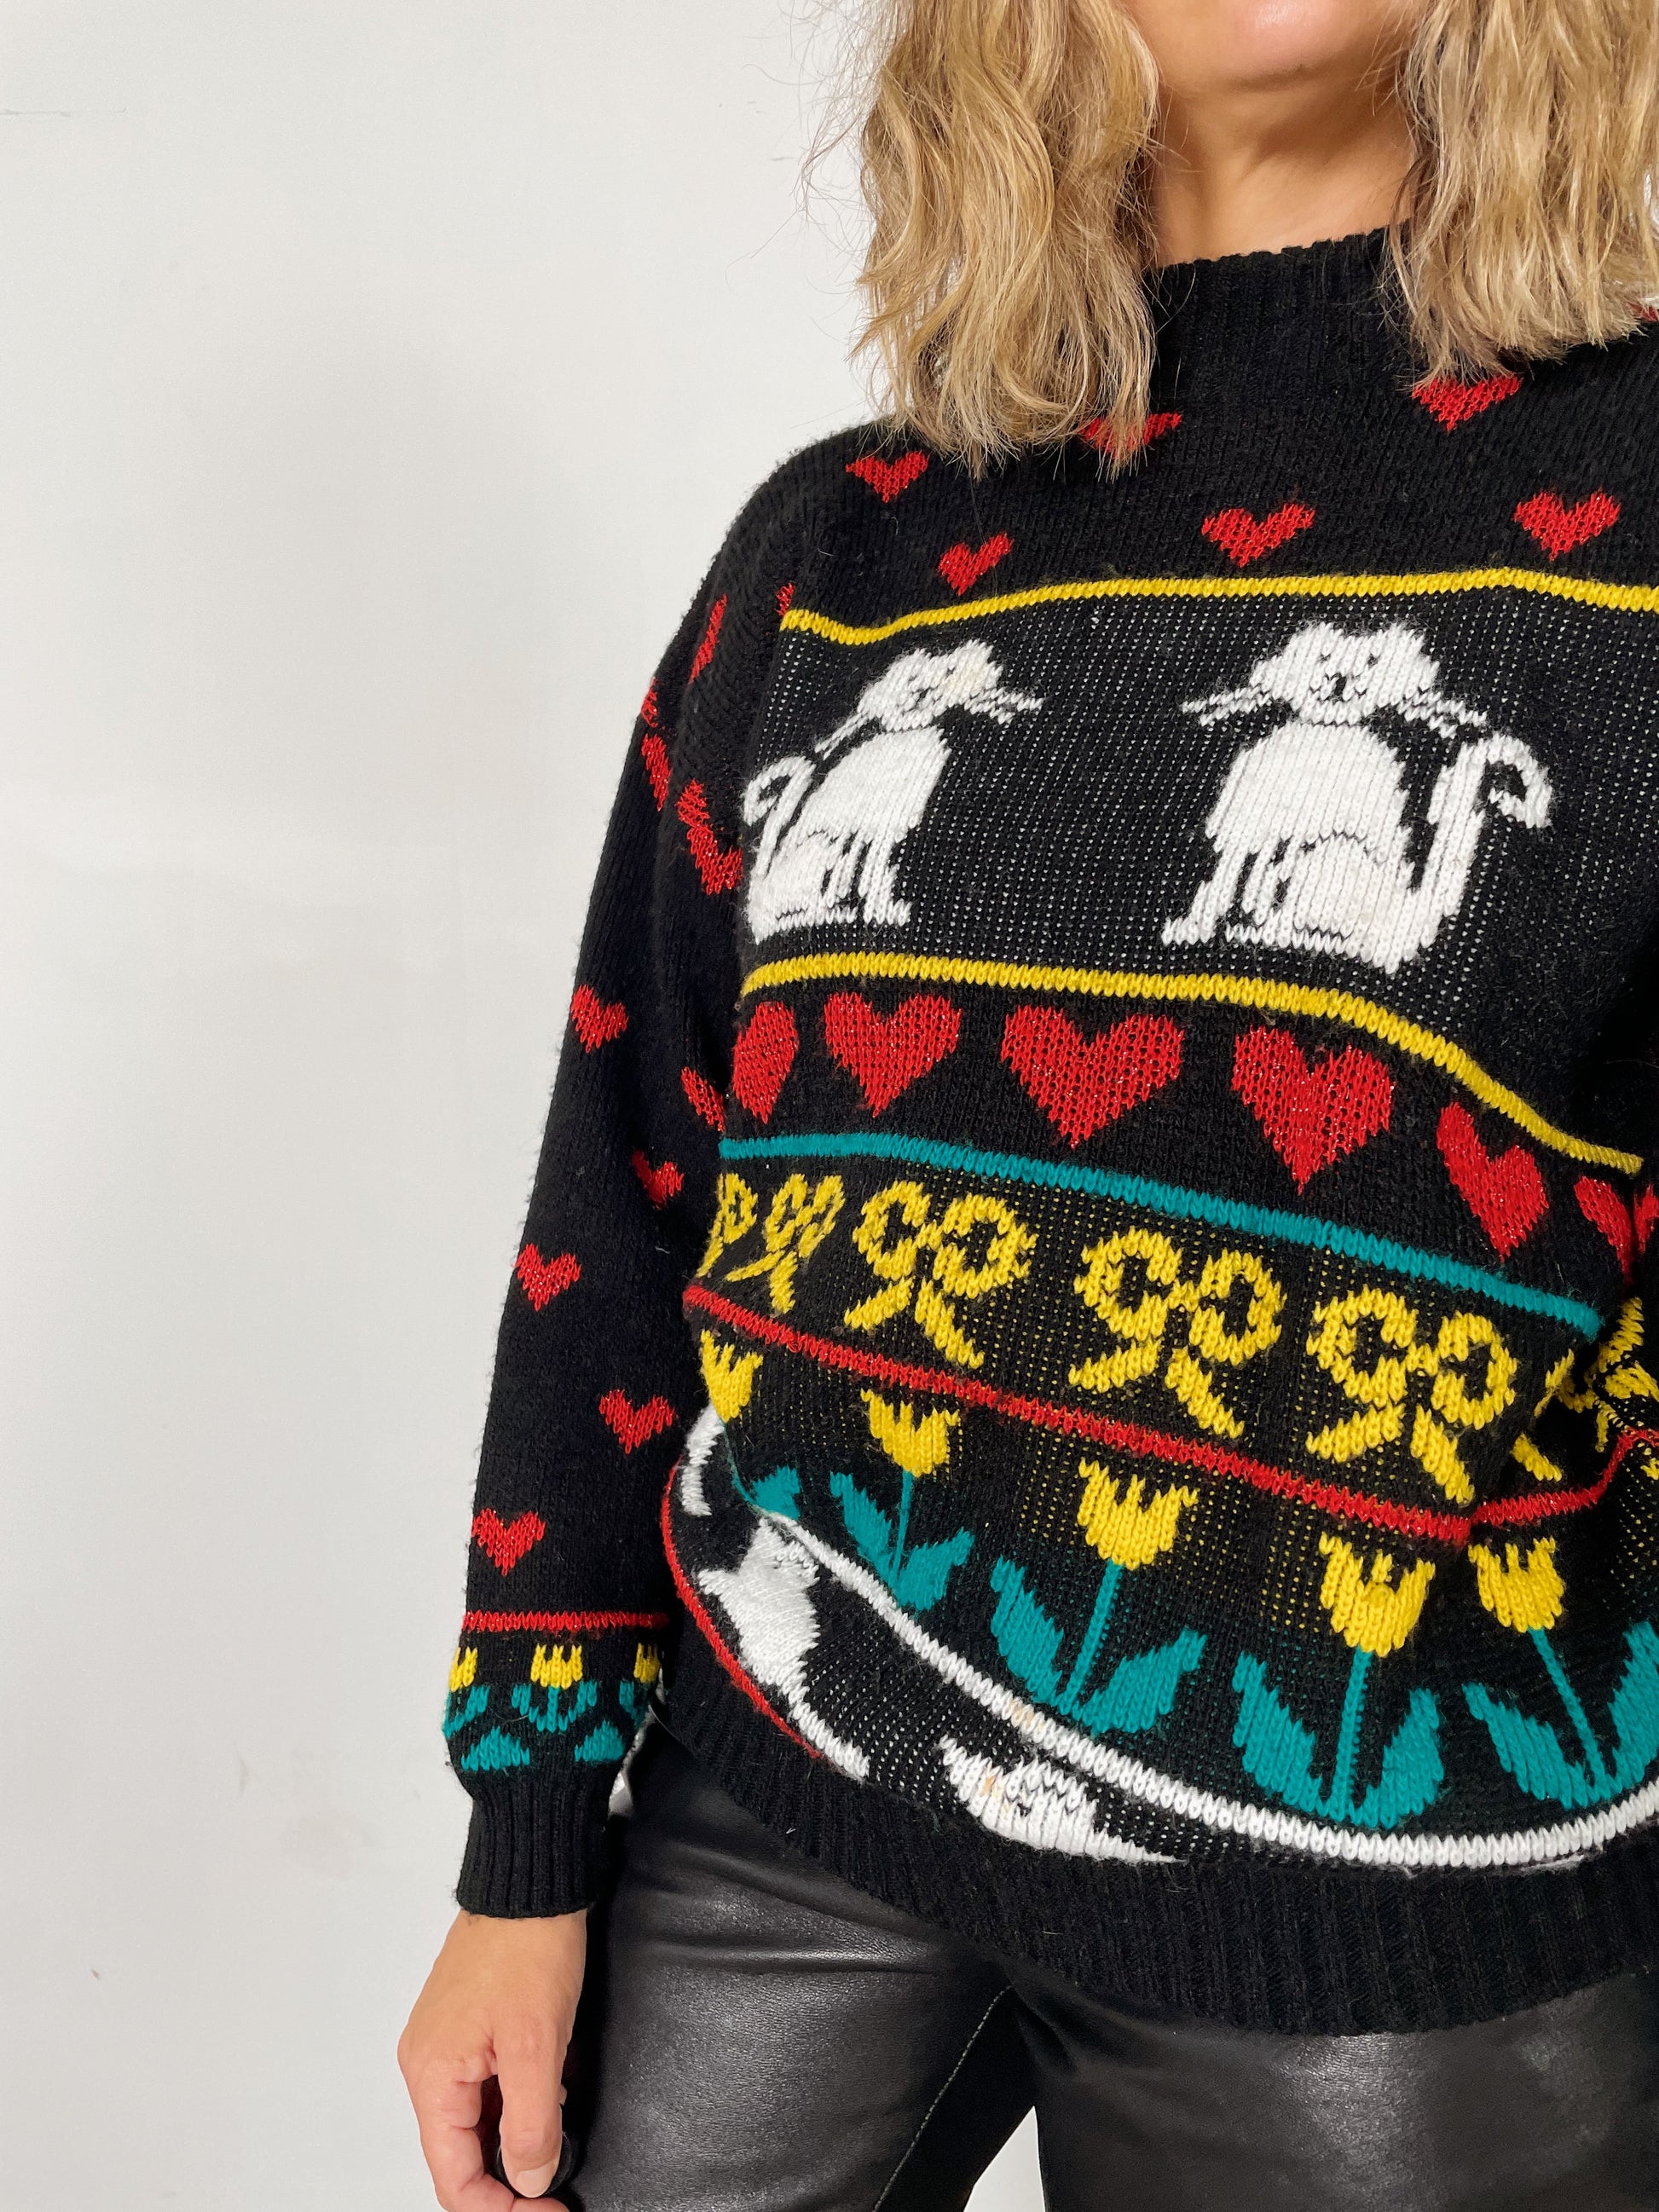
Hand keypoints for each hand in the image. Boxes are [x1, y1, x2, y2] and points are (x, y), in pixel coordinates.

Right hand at [399, 1906, 586, 2208]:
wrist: (531, 1883)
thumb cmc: (528, 1947)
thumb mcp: (538, 2045)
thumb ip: (532, 2121)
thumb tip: (530, 2177)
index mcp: (432, 2074)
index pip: (453, 2176)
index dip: (499, 2208)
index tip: (546, 2210)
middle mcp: (427, 2065)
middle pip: (458, 2154)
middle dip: (506, 2181)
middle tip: (553, 2192)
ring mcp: (443, 2045)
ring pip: (472, 2123)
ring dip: (511, 2141)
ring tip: (554, 2138)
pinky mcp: (465, 2029)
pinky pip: (481, 2089)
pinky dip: (511, 2105)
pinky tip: (545, 2099)